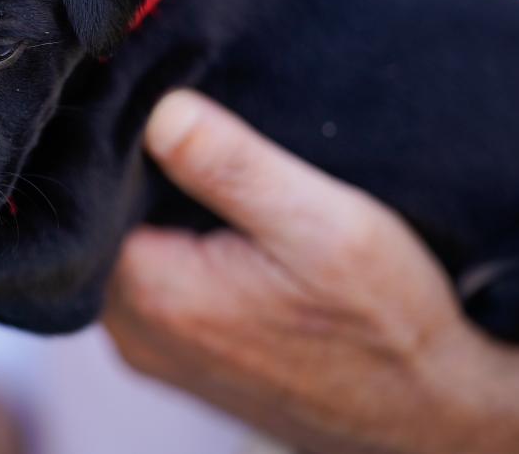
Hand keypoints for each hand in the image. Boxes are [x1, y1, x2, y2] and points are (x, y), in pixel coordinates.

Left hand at [104, 90, 518, 453]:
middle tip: (194, 140)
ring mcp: (152, 350)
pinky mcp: (179, 357)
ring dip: (158, 218)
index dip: (120, 144)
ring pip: (125, 256)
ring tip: (211, 186)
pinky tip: (221, 234)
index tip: (160, 107)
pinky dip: (174, 253)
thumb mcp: (318, 223)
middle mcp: (133, 332)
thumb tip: (157, 108)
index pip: (91, 195)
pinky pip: (151, 286)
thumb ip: (230, 165)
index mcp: (151, 292)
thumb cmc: (383, 325)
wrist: (427, 412)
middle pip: (103, 227)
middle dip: (139, 180)